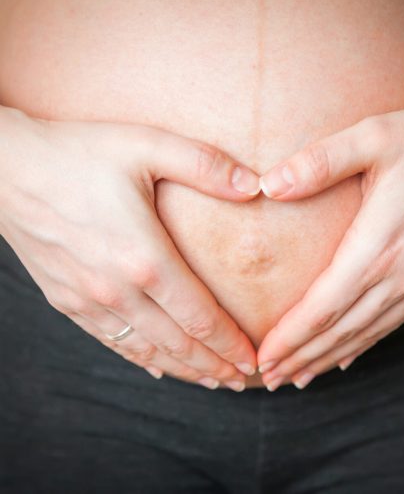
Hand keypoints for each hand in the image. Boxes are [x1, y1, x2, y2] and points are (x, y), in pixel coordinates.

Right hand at [0, 105, 260, 390]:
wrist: (5, 167)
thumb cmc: (78, 153)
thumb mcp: (147, 145)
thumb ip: (205, 166)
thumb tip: (254, 186)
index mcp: (145, 258)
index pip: (201, 318)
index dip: (231, 344)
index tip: (253, 361)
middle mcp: (118, 290)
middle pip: (178, 344)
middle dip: (215, 366)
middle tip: (242, 382)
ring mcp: (89, 300)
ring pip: (147, 351)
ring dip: (183, 370)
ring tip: (211, 382)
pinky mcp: (67, 301)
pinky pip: (111, 341)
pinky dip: (141, 359)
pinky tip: (157, 367)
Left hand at [256, 95, 403, 390]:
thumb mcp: (373, 137)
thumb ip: (319, 162)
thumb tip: (269, 185)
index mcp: (379, 246)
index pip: (323, 307)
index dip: (289, 336)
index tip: (263, 357)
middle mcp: (401, 275)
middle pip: (340, 330)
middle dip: (300, 357)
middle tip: (268, 378)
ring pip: (365, 334)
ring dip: (327, 358)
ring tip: (297, 376)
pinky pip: (392, 323)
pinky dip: (363, 345)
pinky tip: (345, 357)